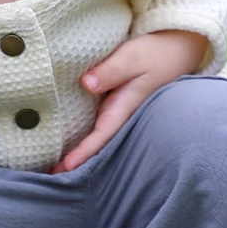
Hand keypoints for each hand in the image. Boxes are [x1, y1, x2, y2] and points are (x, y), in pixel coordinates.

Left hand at [50, 30, 208, 173]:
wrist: (176, 48)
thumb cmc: (154, 53)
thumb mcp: (131, 57)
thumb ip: (110, 71)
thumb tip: (86, 84)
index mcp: (125, 107)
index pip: (101, 136)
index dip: (83, 152)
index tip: (66, 167)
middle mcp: (120, 112)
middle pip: (97, 143)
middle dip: (76, 161)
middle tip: (50, 178)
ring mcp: (118, 108)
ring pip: (96, 135)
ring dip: (77, 150)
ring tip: (53, 167)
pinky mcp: (115, 100)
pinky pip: (96, 122)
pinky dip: (82, 133)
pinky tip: (67, 139)